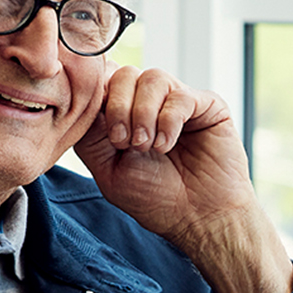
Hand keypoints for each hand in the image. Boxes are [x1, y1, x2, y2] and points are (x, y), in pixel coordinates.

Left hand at [73, 67, 292, 292]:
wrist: (198, 218)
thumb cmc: (155, 198)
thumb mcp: (107, 169)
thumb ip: (91, 133)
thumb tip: (86, 98)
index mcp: (124, 114)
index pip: (103, 82)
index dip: (99, 101)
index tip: (109, 137)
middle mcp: (150, 103)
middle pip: (124, 74)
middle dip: (118, 108)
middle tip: (126, 143)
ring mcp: (177, 102)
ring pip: (151, 78)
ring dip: (143, 114)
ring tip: (148, 147)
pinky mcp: (206, 105)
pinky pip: (180, 94)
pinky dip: (168, 120)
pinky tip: (167, 145)